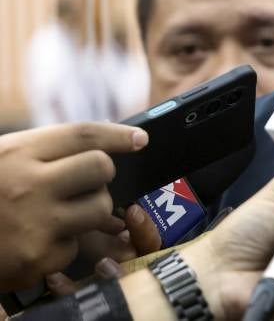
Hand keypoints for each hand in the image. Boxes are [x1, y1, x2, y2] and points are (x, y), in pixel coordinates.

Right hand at [0, 122, 147, 290]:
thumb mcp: (3, 159)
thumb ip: (47, 151)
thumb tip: (108, 142)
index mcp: (17, 154)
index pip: (84, 135)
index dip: (118, 135)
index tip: (140, 139)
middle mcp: (27, 186)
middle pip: (100, 168)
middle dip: (100, 176)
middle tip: (86, 184)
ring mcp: (34, 223)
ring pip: (100, 208)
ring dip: (90, 212)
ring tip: (61, 214)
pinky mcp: (37, 258)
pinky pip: (76, 246)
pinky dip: (63, 246)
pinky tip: (36, 242)